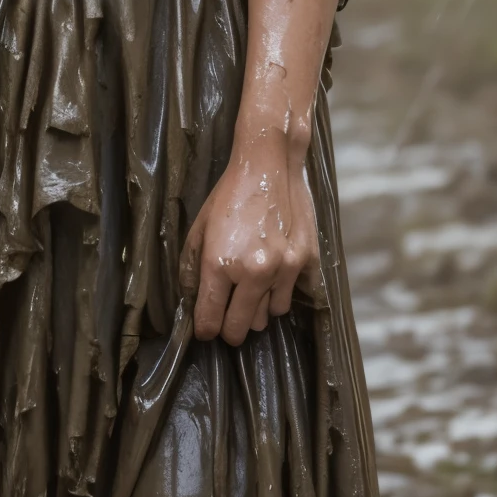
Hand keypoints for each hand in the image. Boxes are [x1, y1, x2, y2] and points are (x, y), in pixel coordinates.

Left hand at [181, 132, 323, 345]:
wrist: (268, 166)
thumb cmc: (228, 196)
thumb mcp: (198, 230)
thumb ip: (191, 270)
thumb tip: (192, 303)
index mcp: (219, 264)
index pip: (210, 319)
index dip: (206, 329)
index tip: (206, 330)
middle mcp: (253, 272)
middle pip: (240, 328)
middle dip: (230, 330)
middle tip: (227, 322)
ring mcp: (283, 269)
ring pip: (268, 316)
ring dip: (257, 309)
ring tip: (251, 290)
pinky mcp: (305, 262)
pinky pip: (290, 298)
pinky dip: (279, 294)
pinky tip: (272, 277)